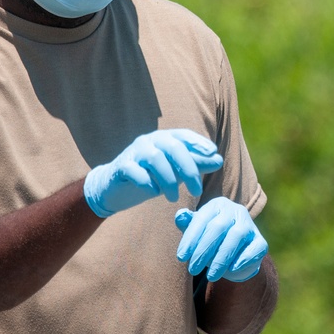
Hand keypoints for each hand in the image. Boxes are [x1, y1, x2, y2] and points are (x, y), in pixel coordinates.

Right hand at [83, 129, 223, 217]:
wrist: (115, 189)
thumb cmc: (150, 178)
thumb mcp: (175, 172)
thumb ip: (195, 164)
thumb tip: (218, 159)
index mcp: (164, 139)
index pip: (183, 135)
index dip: (198, 143)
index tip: (213, 153)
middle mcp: (149, 141)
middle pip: (173, 147)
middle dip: (188, 168)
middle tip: (197, 190)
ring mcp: (134, 152)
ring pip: (155, 158)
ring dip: (168, 180)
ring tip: (174, 198)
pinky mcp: (121, 166)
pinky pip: (135, 171)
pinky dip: (147, 182)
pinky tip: (154, 193)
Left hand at [174, 197, 267, 281]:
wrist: (233, 253)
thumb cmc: (209, 239)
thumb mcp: (196, 230)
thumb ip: (187, 223)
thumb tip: (180, 215)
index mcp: (217, 205)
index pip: (202, 219)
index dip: (191, 239)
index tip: (181, 257)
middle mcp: (235, 210)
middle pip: (219, 227)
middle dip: (204, 250)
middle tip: (192, 269)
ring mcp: (250, 225)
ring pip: (236, 237)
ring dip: (221, 258)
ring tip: (210, 276)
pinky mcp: (260, 241)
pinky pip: (255, 248)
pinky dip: (244, 258)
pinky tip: (232, 269)